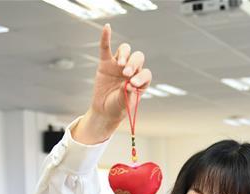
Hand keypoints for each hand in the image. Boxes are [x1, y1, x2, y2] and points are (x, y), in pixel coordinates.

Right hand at [77, 24, 151, 142]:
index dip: (141, 76)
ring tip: (120, 65)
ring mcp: (119, 65)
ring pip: (125, 50)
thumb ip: (126, 94)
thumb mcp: (124, 104)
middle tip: (126, 74)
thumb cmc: (118, 108)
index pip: (146, 73)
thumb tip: (129, 85)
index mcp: (141, 80)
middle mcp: (132, 70)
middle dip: (133, 64)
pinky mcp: (106, 63)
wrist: (104, 111)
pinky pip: (105, 48)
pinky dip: (105, 37)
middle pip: (137, 58)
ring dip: (125, 55)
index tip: (132, 84)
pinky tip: (107, 27)